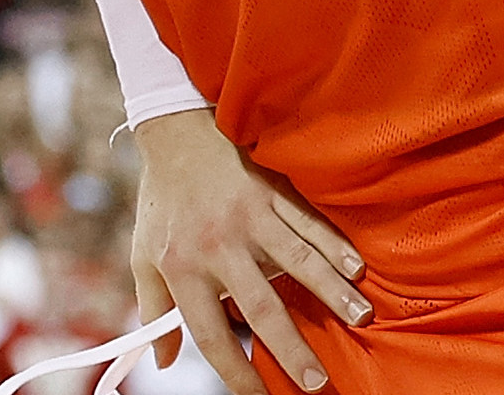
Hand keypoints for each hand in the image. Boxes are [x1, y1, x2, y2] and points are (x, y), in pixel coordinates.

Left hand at [130, 108, 367, 394]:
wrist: (175, 133)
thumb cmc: (162, 204)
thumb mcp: (143, 256)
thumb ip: (153, 310)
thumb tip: (163, 362)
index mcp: (181, 267)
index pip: (209, 333)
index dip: (235, 371)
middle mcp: (216, 244)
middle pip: (260, 305)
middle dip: (292, 347)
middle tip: (317, 381)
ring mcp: (248, 215)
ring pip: (296, 260)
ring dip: (331, 292)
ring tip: (360, 319)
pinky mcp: (271, 190)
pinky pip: (308, 222)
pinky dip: (334, 246)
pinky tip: (357, 268)